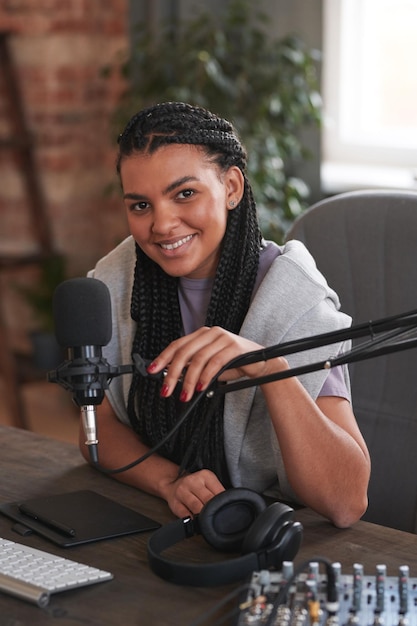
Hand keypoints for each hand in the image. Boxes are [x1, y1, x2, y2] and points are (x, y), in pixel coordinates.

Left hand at [147, 326, 288, 400]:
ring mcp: (223, 338)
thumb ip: (192, 367)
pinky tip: (201, 388)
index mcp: (202, 334)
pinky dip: (205, 377)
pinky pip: (215, 363)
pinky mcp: (234, 347)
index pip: (177, 344)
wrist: (261, 363)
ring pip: (198, 360)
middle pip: (184, 352)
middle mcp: (211, 333)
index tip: (152, 371)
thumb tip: (172, 378)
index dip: (163, 358)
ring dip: (189, 381)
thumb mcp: (209, 365)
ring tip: (185, 395)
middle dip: (172, 374)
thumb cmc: (234, 364)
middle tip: (166, 390)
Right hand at [162, 469, 225, 517]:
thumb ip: (218, 492)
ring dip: (204, 516)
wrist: (172, 483)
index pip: (218, 491)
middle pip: (208, 499)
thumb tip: (229, 504)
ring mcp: (182, 492)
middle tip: (218, 518)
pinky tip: (196, 522)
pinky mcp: (174, 503)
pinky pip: (185, 514)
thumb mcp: (207, 482)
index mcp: (205, 475)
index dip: (224, 503)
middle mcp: (192, 482)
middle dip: (214, 510)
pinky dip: (192, 520)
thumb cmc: (194, 485)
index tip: (227, 510)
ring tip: (208, 521)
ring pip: (196, 507)